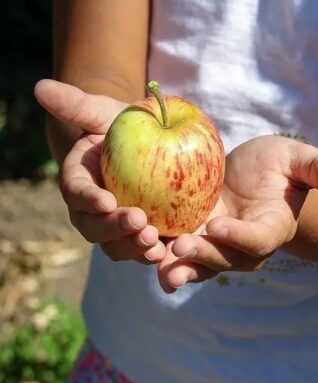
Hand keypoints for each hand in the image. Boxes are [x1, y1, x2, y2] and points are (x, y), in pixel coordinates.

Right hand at [34, 79, 165, 262]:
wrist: (150, 146)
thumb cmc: (124, 127)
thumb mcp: (105, 112)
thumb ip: (77, 105)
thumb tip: (42, 87)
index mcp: (80, 183)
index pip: (77, 193)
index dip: (88, 199)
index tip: (106, 201)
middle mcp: (95, 212)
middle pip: (95, 229)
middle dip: (114, 230)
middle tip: (140, 223)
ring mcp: (119, 229)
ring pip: (119, 247)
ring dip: (134, 248)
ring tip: (155, 244)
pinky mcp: (146, 236)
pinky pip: (147, 252)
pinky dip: (158, 258)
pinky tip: (173, 254)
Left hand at [157, 135, 317, 292]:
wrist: (252, 176)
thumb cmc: (278, 165)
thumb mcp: (296, 159)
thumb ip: (314, 167)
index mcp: (272, 228)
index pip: (259, 239)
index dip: (240, 237)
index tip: (219, 226)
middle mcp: (245, 246)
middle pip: (225, 259)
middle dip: (204, 256)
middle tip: (181, 248)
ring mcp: (217, 246)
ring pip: (199, 265)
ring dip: (179, 268)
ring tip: (159, 268)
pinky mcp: (194, 239)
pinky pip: (177, 253)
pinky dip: (161, 255)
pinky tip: (140, 250)